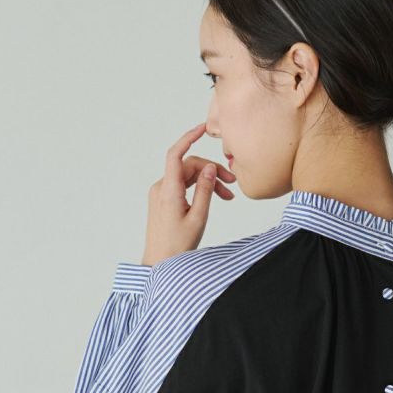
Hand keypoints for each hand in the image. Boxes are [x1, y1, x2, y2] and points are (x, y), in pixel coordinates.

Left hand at [141, 122, 236, 266]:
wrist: (159, 264)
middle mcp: (161, 188)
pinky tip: (213, 198)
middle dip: (211, 171)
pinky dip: (198, 188)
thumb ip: (205, 190)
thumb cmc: (178, 246)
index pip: (177, 154)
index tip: (203, 129)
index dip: (189, 137)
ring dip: (207, 181)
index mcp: (169, 190)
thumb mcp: (199, 218)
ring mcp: (161, 194)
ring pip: (187, 177)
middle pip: (188, 166)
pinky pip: (182, 186)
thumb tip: (210, 168)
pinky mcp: (163, 201)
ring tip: (228, 196)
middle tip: (232, 185)